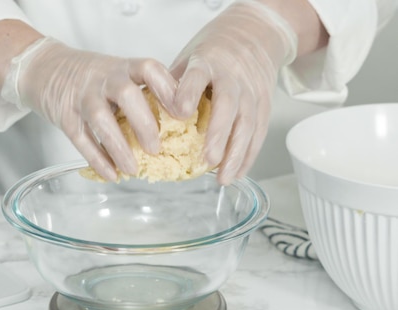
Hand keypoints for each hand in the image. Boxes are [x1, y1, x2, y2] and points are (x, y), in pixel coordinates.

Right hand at [1, 38, 176, 180]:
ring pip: (101, 120)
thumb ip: (143, 92)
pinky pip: (81, 139)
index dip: (168, 89)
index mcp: (123, 67)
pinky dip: (97, 159)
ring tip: (133, 170)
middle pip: (126, 94)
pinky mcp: (65, 116)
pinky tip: (111, 175)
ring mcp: (82, 97)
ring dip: (119, 147)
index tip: (184, 112)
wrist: (45, 68)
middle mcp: (103, 78)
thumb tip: (181, 124)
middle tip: (156, 149)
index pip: (148, 69)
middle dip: (144, 123)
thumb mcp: (118, 73)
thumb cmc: (93, 77)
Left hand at [170, 0, 297, 184]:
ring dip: (236, 154)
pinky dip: (248, 156)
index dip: (189, 93)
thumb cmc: (212, 53)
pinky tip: (237, 173)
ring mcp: (252, 91)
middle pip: (228, 105)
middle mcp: (233, 76)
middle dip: (218, 134)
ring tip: (222, 178)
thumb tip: (141, 114)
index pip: (197, 76)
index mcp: (207, 62)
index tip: (180, 112)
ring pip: (248, 124)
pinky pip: (258, 133)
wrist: (254, 34)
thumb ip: (170, 85)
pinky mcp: (265, 104)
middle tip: (207, 160)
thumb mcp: (187, 58)